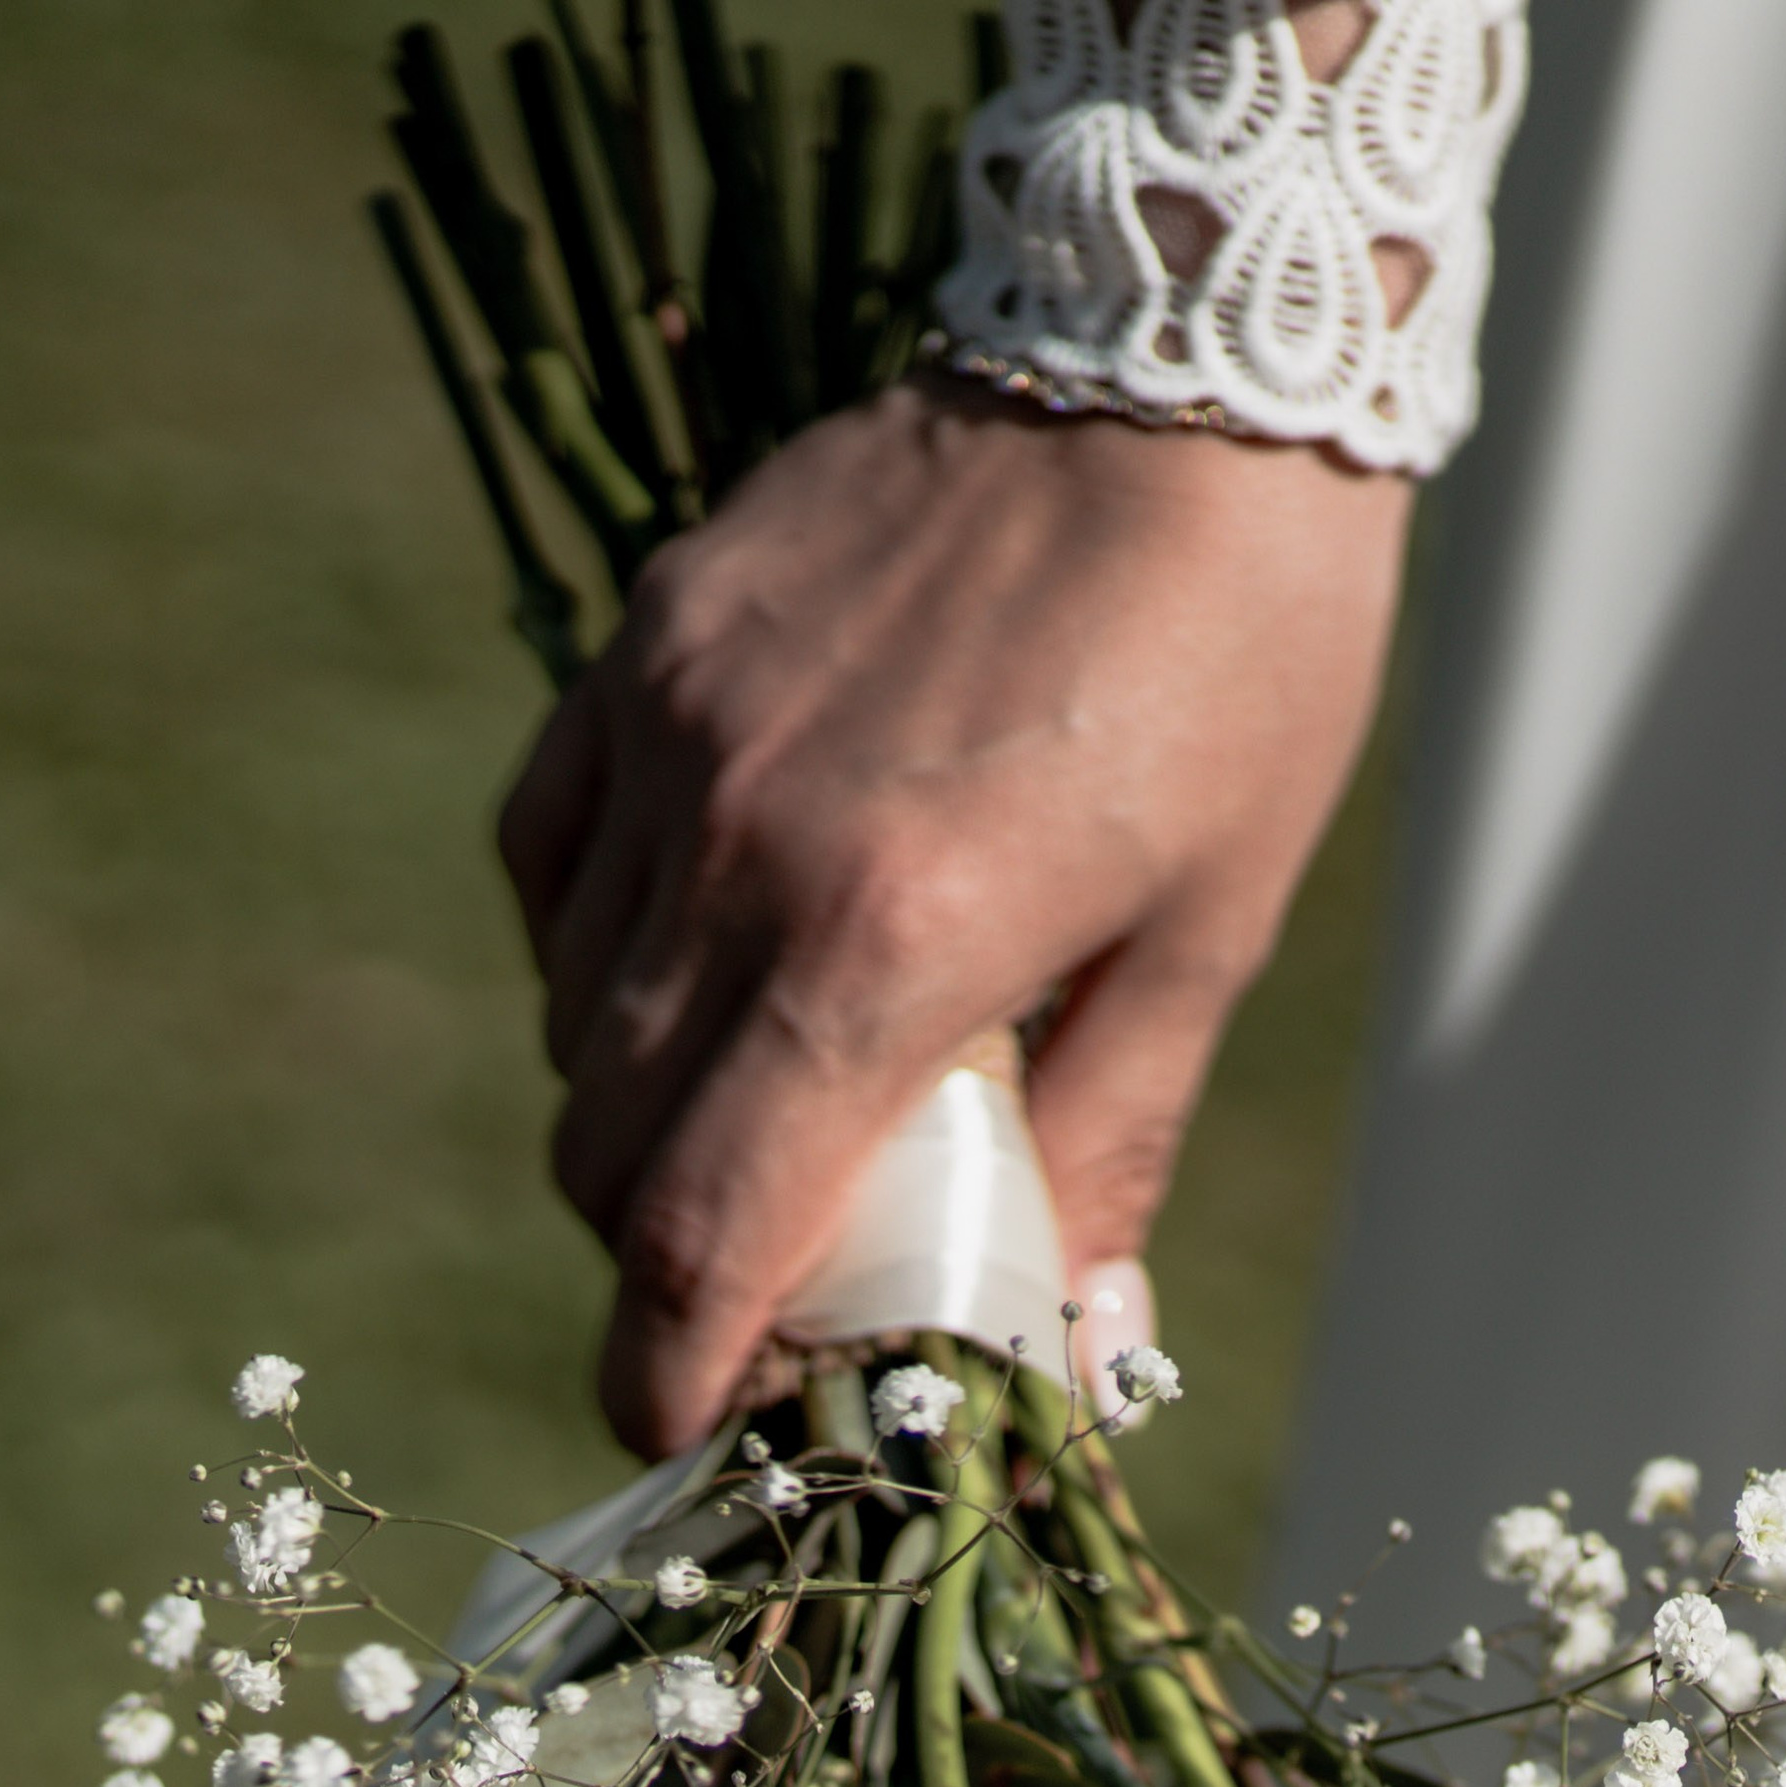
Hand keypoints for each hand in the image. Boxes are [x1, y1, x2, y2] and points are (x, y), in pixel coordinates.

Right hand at [498, 382, 1411, 1454]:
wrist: (1184, 349)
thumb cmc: (1235, 658)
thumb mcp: (1212, 927)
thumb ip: (1112, 1147)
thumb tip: (1082, 1363)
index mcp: (891, 947)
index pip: (701, 1229)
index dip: (662, 1369)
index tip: (672, 1436)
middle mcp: (746, 853)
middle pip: (612, 1152)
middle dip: (665, 1262)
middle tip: (759, 1285)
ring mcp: (674, 742)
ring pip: (575, 1026)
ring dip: (640, 1118)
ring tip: (756, 1108)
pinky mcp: (644, 651)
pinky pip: (549, 868)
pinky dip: (593, 959)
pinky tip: (686, 960)